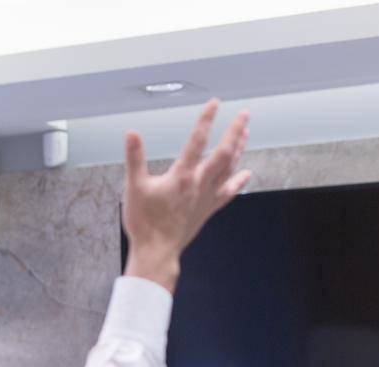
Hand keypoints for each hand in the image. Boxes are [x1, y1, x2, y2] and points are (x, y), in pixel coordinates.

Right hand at [122, 100, 251, 291]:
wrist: (156, 251)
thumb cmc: (144, 223)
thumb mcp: (134, 188)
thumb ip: (134, 158)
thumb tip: (132, 134)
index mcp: (182, 176)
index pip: (197, 140)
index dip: (206, 119)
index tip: (214, 104)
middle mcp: (199, 183)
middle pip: (224, 152)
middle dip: (235, 131)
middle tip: (244, 115)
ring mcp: (206, 197)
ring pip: (229, 168)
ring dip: (239, 149)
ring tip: (245, 133)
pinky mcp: (207, 209)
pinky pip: (228, 192)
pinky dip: (239, 181)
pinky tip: (246, 173)